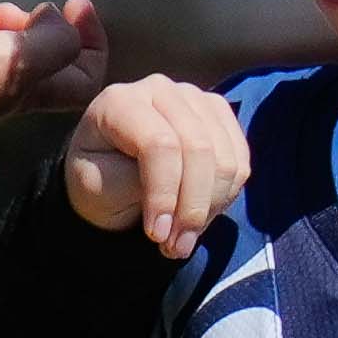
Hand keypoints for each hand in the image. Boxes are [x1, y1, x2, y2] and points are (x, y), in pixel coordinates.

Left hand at [57, 73, 248, 262]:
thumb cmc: (97, 181)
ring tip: (183, 238)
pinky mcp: (219, 116)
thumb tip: (178, 196)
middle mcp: (160, 90)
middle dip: (191, 208)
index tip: (156, 235)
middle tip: (174, 247)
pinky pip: (239, 162)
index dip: (164, 194)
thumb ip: (135, 184)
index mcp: (120, 102)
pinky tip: (198, 217)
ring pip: (225, 158)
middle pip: (198, 149)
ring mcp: (194, 98)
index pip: (160, 144)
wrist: (109, 177)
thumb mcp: (97, 189)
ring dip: (209, 209)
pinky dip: (224, 198)